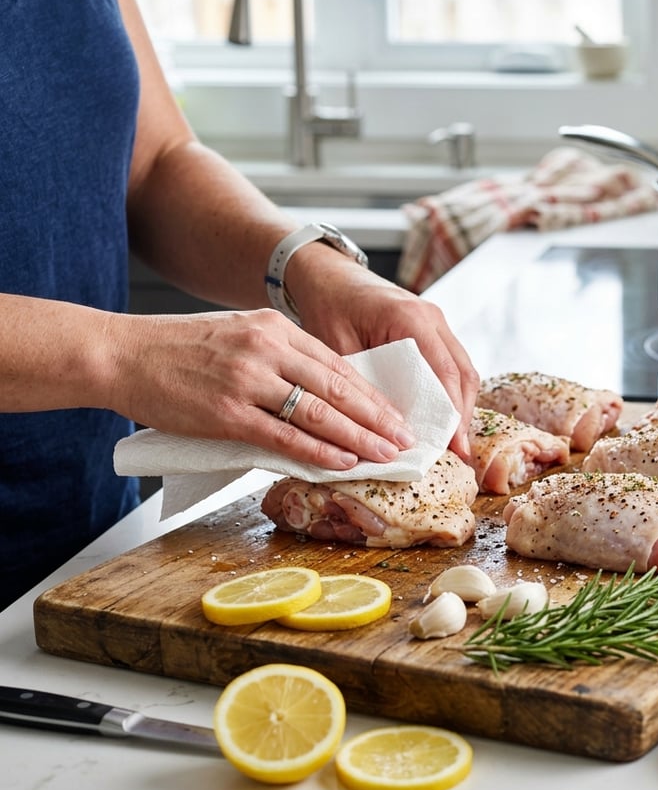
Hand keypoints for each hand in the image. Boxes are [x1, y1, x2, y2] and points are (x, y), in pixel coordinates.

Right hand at [107, 309, 415, 468]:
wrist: (120, 353)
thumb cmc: (176, 349)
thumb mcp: (238, 335)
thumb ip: (278, 358)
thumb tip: (318, 394)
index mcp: (274, 327)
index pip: (337, 364)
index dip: (371, 393)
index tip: (395, 414)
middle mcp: (267, 348)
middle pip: (338, 387)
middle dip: (377, 417)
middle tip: (405, 439)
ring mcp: (248, 380)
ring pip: (319, 412)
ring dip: (358, 437)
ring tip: (386, 455)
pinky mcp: (227, 413)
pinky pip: (284, 435)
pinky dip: (318, 450)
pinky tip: (343, 462)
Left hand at [287, 256, 479, 461]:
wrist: (328, 275)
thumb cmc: (328, 305)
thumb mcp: (337, 346)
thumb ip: (362, 381)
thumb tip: (381, 427)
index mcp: (410, 318)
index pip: (444, 371)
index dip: (452, 412)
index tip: (453, 444)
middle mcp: (431, 317)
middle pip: (463, 372)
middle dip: (462, 414)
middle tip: (459, 451)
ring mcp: (436, 321)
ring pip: (462, 368)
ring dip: (460, 404)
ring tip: (454, 440)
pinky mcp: (432, 328)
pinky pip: (451, 362)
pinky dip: (451, 391)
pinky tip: (444, 417)